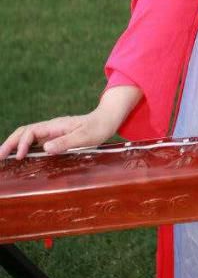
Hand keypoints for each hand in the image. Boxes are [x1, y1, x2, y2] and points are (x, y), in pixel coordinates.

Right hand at [0, 109, 117, 160]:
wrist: (107, 119)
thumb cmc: (98, 128)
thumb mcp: (85, 137)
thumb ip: (66, 142)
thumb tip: (46, 148)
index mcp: (56, 125)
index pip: (31, 132)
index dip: (22, 144)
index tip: (18, 157)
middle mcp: (51, 127)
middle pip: (24, 132)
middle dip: (9, 143)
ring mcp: (53, 131)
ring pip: (28, 135)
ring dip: (14, 144)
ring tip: (3, 157)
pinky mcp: (56, 136)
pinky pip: (35, 140)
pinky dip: (24, 146)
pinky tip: (21, 155)